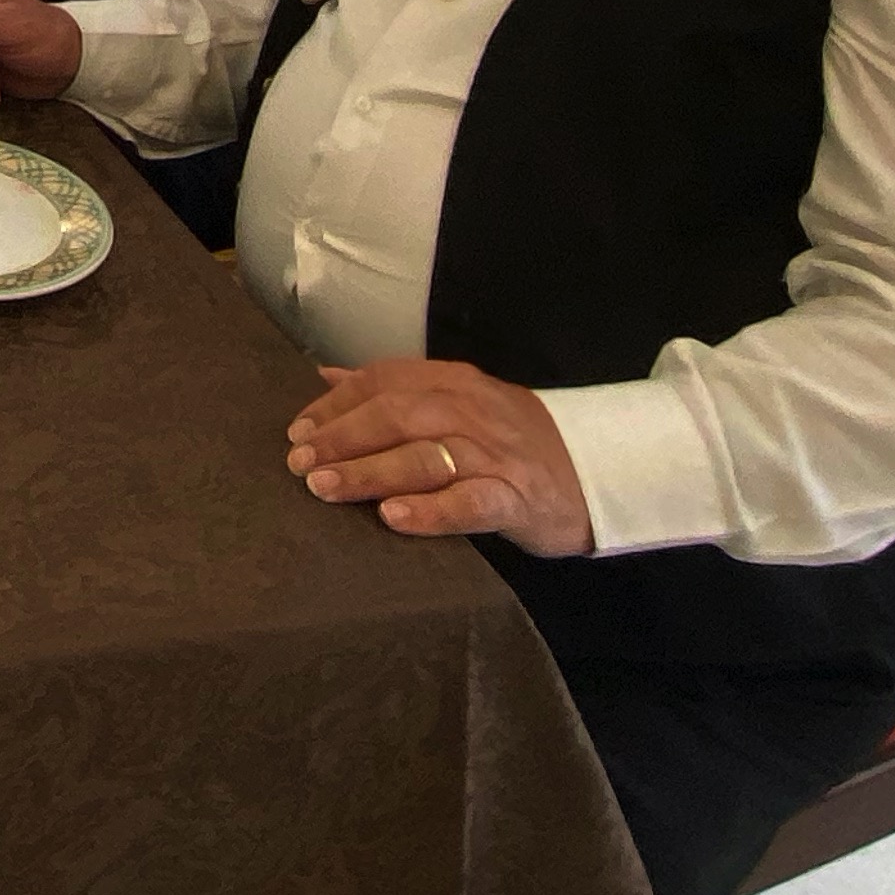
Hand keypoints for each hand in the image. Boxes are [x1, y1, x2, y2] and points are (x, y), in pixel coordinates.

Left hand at [286, 358, 593, 556]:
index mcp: (453, 383)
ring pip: (424, 456)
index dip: (336, 405)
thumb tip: (327, 376)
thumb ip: (396, 390)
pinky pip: (469, 502)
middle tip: (299, 464)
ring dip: (369, 472)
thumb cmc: (511, 442)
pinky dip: (430, 510)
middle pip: (397, 414)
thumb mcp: (458, 403)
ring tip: (325, 488)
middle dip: (342, 437)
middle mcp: (471, 411)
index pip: (384, 381)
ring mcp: (494, 455)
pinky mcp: (516, 498)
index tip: (297, 432)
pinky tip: (393, 518)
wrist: (596, 472)